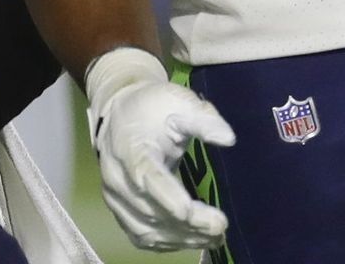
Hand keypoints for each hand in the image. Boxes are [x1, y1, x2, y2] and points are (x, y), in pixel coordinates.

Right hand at [84, 46, 234, 250]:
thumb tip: (228, 139)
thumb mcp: (179, 101)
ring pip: (146, 229)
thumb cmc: (154, 107)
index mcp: (129, 147)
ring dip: (181, 238)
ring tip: (215, 238)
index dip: (166, 197)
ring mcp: (115, 198)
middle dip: (186, 224)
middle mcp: (117, 177)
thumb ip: (203, 119)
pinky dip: (169, 242)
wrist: (122, 113)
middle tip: (220, 227)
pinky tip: (195, 240)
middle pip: (149, 209)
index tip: (190, 212)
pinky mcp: (121, 211)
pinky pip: (142, 236)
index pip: (146, 177)